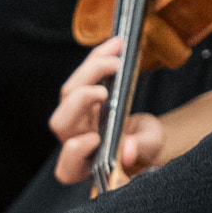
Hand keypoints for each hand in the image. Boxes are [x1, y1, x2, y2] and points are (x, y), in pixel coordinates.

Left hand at [50, 36, 163, 187]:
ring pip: (68, 93)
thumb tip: (128, 149)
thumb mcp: (150, 147)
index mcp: (88, 164)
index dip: (75, 153)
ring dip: (90, 71)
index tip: (95, 139)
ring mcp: (76, 117)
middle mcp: (76, 140)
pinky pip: (83, 74)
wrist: (143, 135)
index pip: (68, 167)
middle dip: (78, 103)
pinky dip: (98, 58)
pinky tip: (116, 45)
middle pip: (61, 123)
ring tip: (117, 56)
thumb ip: (140, 148)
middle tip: (105, 92)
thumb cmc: (144, 148)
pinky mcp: (82, 96)